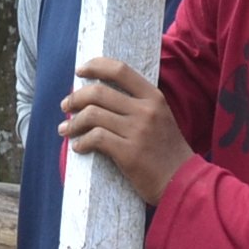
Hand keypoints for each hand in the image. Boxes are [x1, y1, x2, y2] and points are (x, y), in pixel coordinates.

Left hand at [58, 56, 194, 207]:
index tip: (80, 72)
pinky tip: (78, 147)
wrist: (182, 182)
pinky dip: (81, 142)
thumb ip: (137, 105)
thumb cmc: (167, 152)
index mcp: (154, 97)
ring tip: (65, 129)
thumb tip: (97, 97)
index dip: (96, 66)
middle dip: (75, 98)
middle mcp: (146, 110)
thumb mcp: (161, 118)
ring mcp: (138, 131)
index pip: (120, 70)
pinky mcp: (129, 153)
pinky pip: (95, 139)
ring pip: (92, 115)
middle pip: (99, 92)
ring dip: (73, 123)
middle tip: (66, 106)